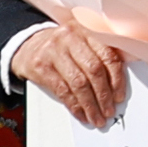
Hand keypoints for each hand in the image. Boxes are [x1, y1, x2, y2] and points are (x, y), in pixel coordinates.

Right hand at [13, 24, 130, 127]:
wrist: (27, 47)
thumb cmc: (61, 48)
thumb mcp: (81, 43)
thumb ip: (99, 56)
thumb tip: (117, 87)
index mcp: (86, 30)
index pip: (108, 56)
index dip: (117, 79)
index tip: (120, 96)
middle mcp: (71, 37)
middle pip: (94, 70)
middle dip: (104, 95)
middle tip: (109, 110)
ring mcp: (54, 51)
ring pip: (79, 83)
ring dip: (90, 104)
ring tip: (96, 117)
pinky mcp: (41, 66)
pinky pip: (63, 90)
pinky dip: (74, 105)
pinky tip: (81, 113)